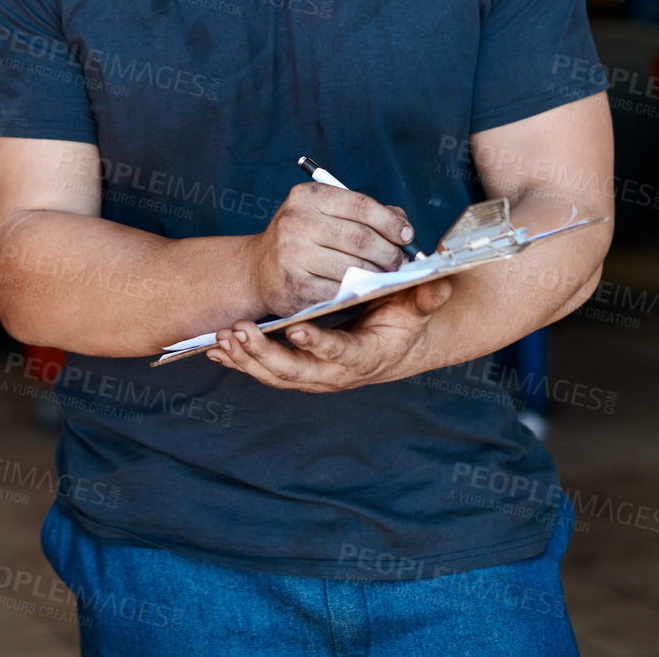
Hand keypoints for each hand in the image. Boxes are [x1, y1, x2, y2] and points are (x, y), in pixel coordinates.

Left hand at [207, 278, 453, 391]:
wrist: (394, 346)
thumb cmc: (403, 322)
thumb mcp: (416, 309)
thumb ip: (425, 296)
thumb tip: (440, 282)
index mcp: (364, 357)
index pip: (340, 354)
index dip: (318, 345)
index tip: (296, 331)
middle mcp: (335, 374)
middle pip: (295, 373)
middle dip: (265, 355)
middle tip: (241, 331)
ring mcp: (312, 376)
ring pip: (273, 375)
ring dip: (246, 358)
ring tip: (225, 335)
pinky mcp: (296, 372)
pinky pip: (263, 370)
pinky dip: (240, 360)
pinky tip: (217, 346)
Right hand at [243, 183, 413, 315]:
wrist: (258, 270)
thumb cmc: (302, 238)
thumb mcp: (325, 214)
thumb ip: (366, 215)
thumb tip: (404, 228)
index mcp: (307, 197)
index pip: (359, 205)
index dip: (389, 222)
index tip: (407, 235)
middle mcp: (295, 221)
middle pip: (360, 237)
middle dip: (389, 252)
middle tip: (401, 262)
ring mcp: (292, 254)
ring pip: (352, 267)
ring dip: (378, 275)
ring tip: (388, 276)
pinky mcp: (293, 285)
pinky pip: (339, 291)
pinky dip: (358, 292)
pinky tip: (365, 290)